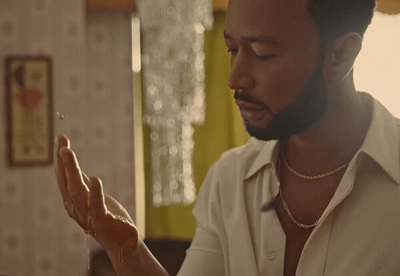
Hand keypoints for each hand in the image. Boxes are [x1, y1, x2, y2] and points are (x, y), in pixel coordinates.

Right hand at [54, 134, 138, 255]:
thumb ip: (82, 183)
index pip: (64, 178)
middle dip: (63, 163)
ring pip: (77, 191)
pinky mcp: (102, 221)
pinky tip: (95, 179)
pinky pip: (96, 206)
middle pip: (67, 182)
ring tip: (68, 153)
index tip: (60, 139)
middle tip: (62, 144)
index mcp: (73, 201)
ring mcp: (87, 215)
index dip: (61, 159)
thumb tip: (72, 166)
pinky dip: (95, 193)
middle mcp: (76, 208)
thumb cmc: (106, 218)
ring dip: (72, 171)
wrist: (120, 243)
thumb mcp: (92, 196)